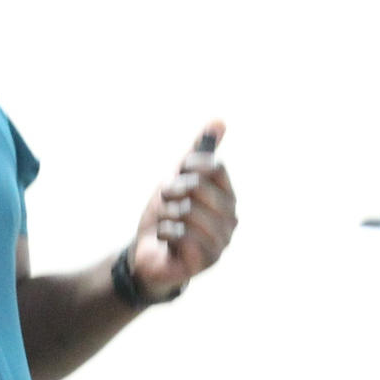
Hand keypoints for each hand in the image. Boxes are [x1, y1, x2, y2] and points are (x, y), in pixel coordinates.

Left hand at [128, 121, 235, 296]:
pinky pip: (180, 233)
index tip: (178, 173)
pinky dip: (164, 232)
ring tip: (167, 224)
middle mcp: (231, 218)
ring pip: (187, 211)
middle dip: (172, 192)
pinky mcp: (208, 260)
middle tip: (167, 203)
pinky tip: (166, 240)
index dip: (189, 167)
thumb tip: (220, 120)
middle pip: (198, 187)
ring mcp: (222, 241)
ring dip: (166, 214)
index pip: (214, 167)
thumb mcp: (178, 179)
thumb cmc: (167, 216)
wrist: (148, 254)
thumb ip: (198, 153)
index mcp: (228, 196)